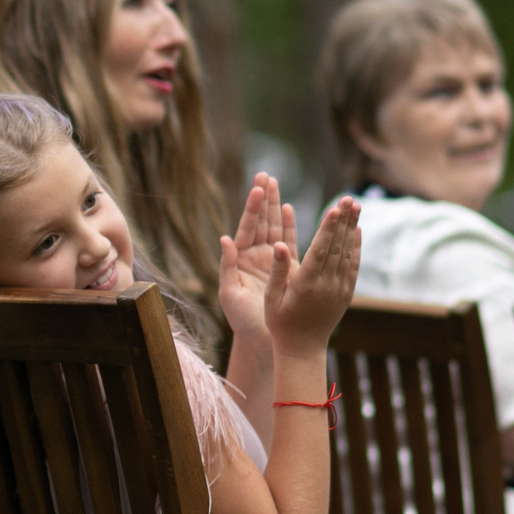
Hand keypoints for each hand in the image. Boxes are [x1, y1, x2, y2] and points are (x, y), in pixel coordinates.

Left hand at [217, 173, 294, 346]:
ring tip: (276, 184)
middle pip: (261, 222)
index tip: (257, 188)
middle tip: (266, 175)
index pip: (247, 228)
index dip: (252, 208)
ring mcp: (271, 261)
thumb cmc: (241, 320)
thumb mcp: (229, 294)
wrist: (260, 339)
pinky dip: (289, 226)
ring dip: (275, 206)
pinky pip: (289, 243)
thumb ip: (226, 266)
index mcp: (240, 260)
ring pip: (275, 228)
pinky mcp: (286, 269)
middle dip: (263, 199)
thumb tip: (224, 238)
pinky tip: (289, 209)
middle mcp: (255, 256)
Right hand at [265, 196, 361, 353]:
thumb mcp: (271, 298)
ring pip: (348, 253)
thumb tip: (278, 244)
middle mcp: (327, 285)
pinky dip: (356, 246)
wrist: (302, 349)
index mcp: (307, 284)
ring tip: (356, 206)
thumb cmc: (280, 323)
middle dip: (344, 221)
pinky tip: (357, 230)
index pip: (321, 250)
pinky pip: (353, 265)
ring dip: (352, 228)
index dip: (328, 228)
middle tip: (350, 198)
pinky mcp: (346, 293)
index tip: (335, 208)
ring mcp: (339, 289)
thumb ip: (278, 270)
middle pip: (338, 247)